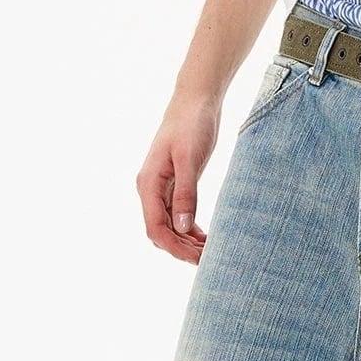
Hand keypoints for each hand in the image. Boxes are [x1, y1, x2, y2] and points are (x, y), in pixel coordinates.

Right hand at [137, 92, 221, 261]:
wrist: (194, 101)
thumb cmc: (192, 125)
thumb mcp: (190, 159)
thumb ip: (186, 193)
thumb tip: (183, 228)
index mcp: (149, 184)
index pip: (155, 228)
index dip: (175, 248)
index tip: (197, 260)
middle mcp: (150, 189)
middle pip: (160, 231)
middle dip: (182, 249)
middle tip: (210, 260)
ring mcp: (160, 188)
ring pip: (168, 226)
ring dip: (186, 241)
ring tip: (211, 252)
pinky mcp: (173, 185)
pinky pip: (176, 215)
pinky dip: (189, 229)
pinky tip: (205, 237)